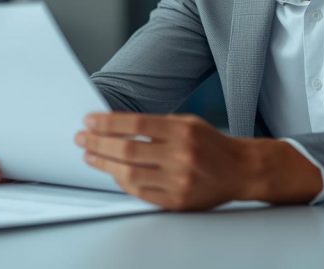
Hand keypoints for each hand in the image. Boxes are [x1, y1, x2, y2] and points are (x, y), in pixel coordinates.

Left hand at [76, 112, 322, 209]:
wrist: (240, 170)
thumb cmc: (210, 144)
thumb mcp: (188, 122)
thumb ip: (156, 125)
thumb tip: (116, 125)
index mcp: (183, 131)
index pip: (136, 124)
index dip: (108, 123)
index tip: (89, 121)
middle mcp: (181, 156)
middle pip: (128, 150)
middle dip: (99, 143)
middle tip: (82, 138)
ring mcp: (179, 181)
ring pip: (130, 174)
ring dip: (105, 164)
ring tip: (90, 156)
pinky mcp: (177, 201)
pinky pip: (141, 193)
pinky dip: (122, 182)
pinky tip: (112, 172)